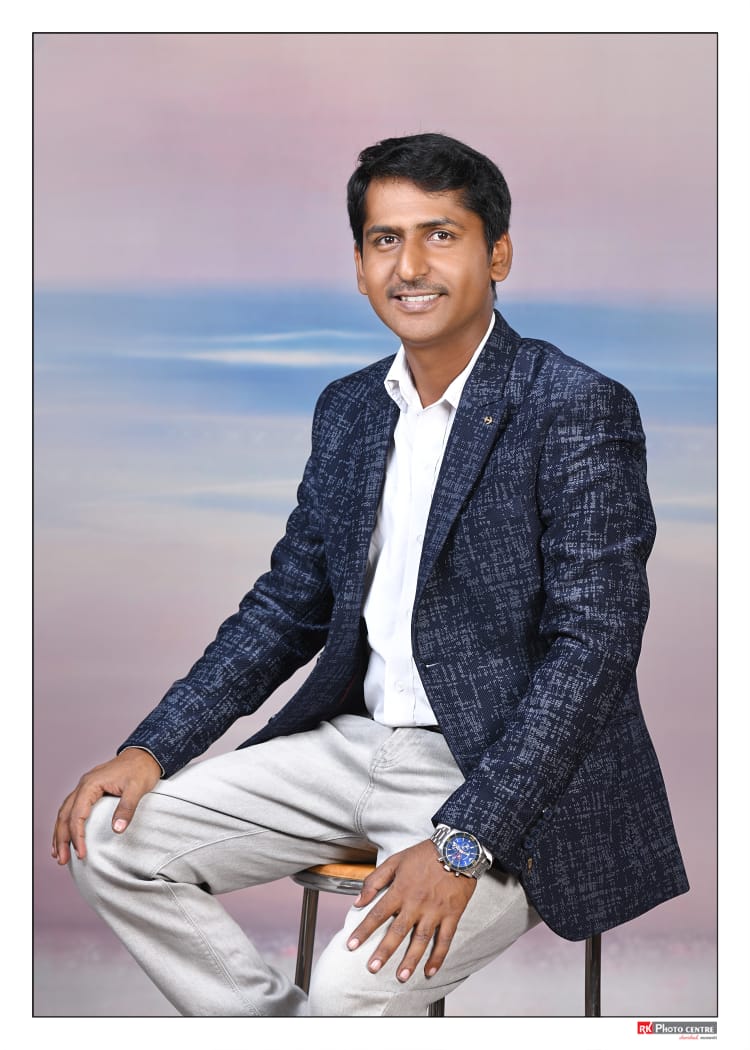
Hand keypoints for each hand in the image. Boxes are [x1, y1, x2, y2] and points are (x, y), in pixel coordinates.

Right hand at [52, 748, 161, 865]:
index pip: (77, 815)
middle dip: (61, 839)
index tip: (81, 854)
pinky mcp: (90, 790)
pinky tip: (65, 835)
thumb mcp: (137, 788)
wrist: (146, 754)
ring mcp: (85, 787)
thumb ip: (126, 808)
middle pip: (65, 815)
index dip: (77, 836)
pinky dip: (66, 823)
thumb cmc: (141, 769)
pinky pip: (72, 808)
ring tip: (57, 853)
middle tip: (61, 859)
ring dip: (60, 833)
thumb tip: (117, 830)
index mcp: (91, 784)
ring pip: (65, 812)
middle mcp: (84, 785)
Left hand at [346, 839, 475, 981]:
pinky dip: (438, 956)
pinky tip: (431, 971)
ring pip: (421, 939)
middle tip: (373, 968)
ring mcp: (435, 911)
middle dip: (384, 951)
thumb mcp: (395, 861)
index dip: (364, 930)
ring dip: (411, 959)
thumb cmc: (424, 854)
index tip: (351, 945)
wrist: (458, 848)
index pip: (378, 913)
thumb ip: (374, 880)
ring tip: (402, 976)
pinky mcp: (452, 914)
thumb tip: (357, 901)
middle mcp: (416, 903)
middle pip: (398, 931)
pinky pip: (445, 939)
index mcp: (401, 889)